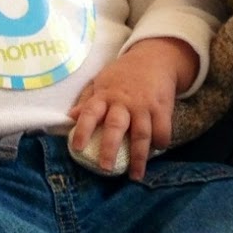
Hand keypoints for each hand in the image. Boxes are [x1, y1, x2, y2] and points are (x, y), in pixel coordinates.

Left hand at [68, 37, 197, 180]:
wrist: (154, 57)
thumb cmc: (123, 74)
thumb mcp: (102, 81)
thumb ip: (87, 100)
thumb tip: (69, 118)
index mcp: (105, 95)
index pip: (90, 112)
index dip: (82, 129)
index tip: (77, 147)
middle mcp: (123, 101)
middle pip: (116, 126)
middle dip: (110, 148)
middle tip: (105, 168)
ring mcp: (144, 105)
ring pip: (141, 133)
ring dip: (139, 156)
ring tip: (135, 176)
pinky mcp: (162, 107)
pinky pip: (163, 129)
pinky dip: (160, 142)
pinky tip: (156, 152)